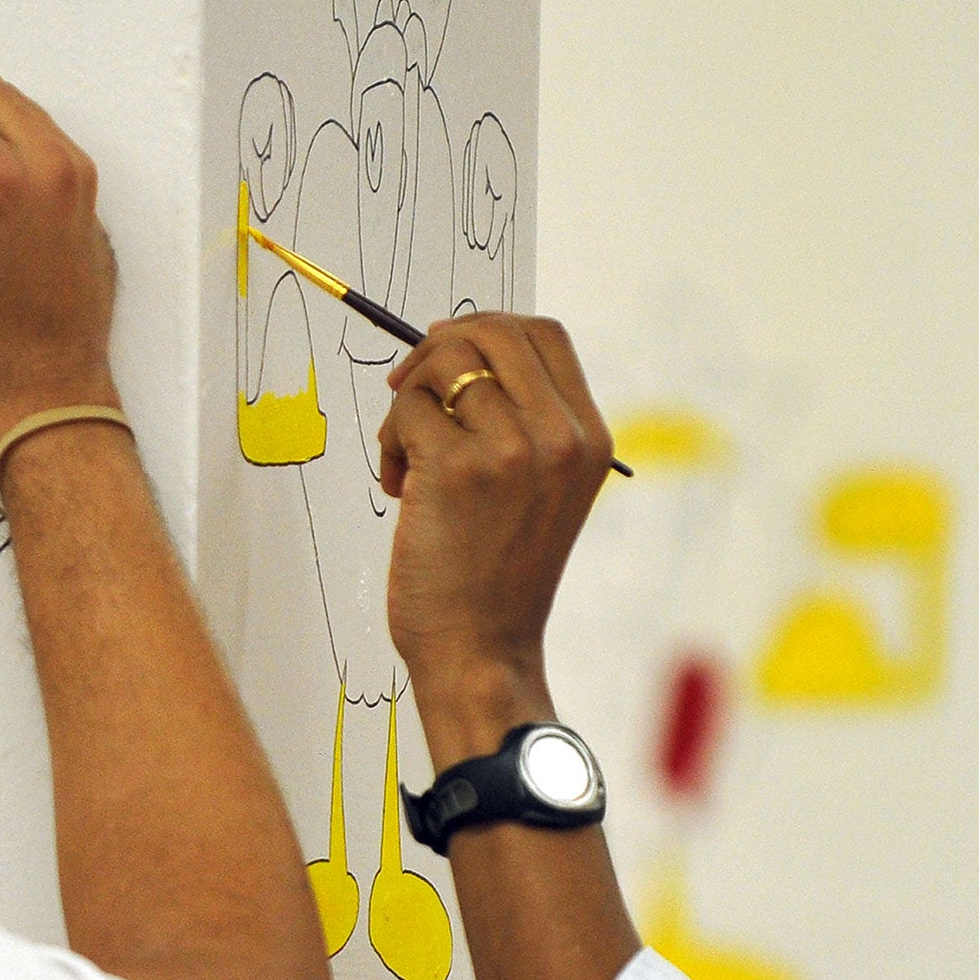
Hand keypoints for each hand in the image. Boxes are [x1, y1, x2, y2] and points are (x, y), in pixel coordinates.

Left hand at [378, 314, 611, 756]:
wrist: (482, 650)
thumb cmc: (499, 573)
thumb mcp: (544, 488)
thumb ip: (526, 421)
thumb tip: (458, 345)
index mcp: (589, 437)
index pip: (544, 334)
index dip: (487, 329)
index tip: (448, 355)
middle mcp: (560, 436)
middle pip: (492, 332)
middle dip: (438, 347)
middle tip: (409, 388)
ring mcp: (512, 449)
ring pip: (442, 366)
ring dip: (408, 401)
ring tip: (407, 454)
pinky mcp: (458, 469)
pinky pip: (405, 409)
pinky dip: (389, 441)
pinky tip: (399, 487)